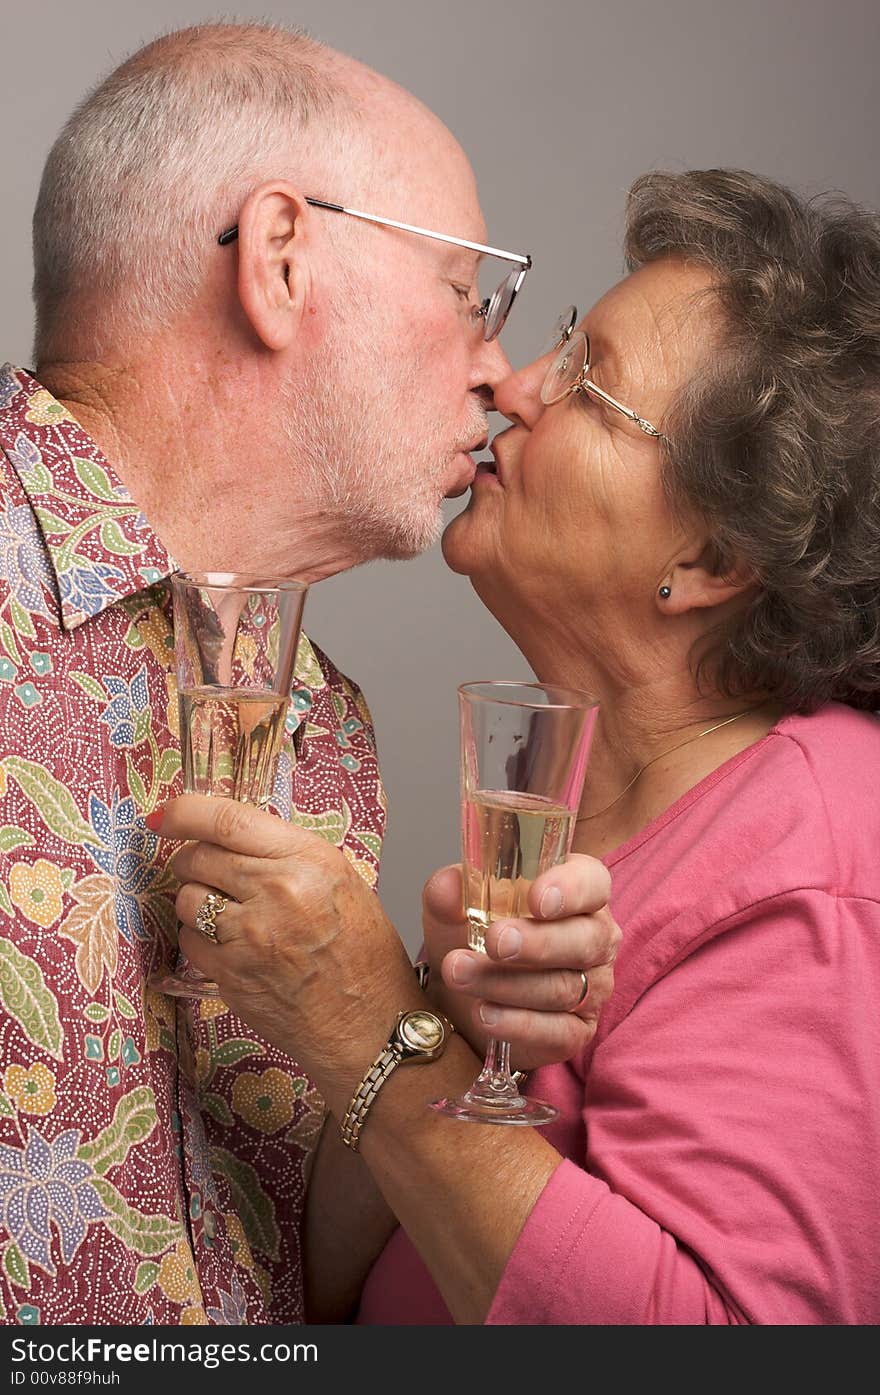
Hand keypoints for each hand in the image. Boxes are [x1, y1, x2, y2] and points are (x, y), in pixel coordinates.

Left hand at [160, 795, 418, 1090]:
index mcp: (309, 860)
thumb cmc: (365, 955)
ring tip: (228, 915)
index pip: (228, 820)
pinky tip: (232, 947)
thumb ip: (286, 856)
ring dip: (196, 902)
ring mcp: (250, 937)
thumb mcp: (342, 883)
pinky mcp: (230, 975)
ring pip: (186, 899)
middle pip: (197, 857)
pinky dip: (201, 940)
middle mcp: (277, 892)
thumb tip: (228, 838)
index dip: (184, 812)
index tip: (165, 816)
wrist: (371, 1026)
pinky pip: (190, 941)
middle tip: (205, 871)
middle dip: (191, 860)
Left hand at [421, 855, 619, 1071]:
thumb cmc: (473, 937)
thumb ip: (450, 892)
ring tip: (460, 974)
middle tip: (494, 942)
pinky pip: (559, 1032)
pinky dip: (519, 1025)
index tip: (537, 898)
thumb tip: (447, 887)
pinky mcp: (577, 1031)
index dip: (571, 889)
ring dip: (507, 983)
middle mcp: (594, 938)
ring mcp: (591, 988)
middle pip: (586, 940)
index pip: (592, 882)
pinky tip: (485, 1014)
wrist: (461, 996)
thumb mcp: (454, 909)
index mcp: (577, 893)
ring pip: (563, 988)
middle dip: (538, 942)